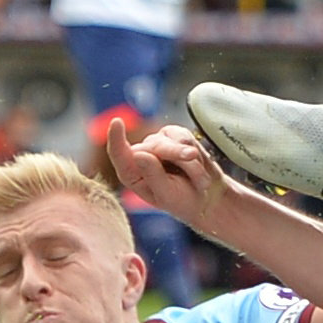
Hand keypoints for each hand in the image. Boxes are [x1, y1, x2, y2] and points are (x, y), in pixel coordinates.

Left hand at [105, 120, 227, 225]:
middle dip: (178, 157)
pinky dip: (196, 153)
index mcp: (131, 174)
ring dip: (191, 162)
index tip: (116, 122)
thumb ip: (153, 175)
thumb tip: (138, 155)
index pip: (118, 153)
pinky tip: (199, 166)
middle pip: (154, 146)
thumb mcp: (167, 194)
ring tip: (200, 181)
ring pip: (173, 141)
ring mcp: (156, 143)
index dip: (116, 138)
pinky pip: (184, 136)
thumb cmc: (182, 200)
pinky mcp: (173, 135)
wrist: (207, 196)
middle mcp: (140, 156)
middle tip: (200, 179)